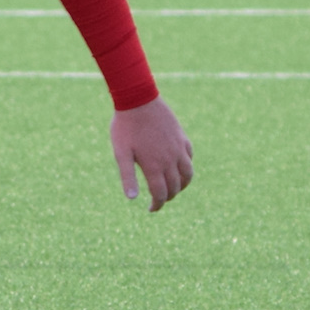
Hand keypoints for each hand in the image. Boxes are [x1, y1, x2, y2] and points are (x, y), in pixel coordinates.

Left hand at [111, 95, 192, 210]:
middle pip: (175, 187)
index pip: (161, 194)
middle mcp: (170, 160)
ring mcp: (178, 148)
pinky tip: (178, 167)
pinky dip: (186, 167)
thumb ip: (127, 176)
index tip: (152, 209)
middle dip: (168, 197)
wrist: (138, 100)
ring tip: (174, 188)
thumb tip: (132, 198)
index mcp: (154, 166)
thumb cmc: (125, 127)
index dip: (157, 205)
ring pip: (188, 174)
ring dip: (182, 185)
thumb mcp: (121, 153)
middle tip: (159, 199)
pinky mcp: (182, 138)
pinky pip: (189, 157)